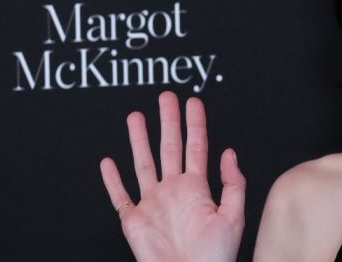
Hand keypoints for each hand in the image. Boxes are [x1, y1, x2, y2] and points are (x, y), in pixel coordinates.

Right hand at [100, 91, 244, 261]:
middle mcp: (174, 191)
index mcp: (197, 188)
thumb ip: (233, 183)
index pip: (196, 147)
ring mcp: (153, 203)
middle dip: (167, 121)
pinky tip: (108, 162)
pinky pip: (120, 196)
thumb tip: (229, 152)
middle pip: (168, 147)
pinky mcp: (134, 220)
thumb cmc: (215, 256)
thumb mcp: (233, 217)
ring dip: (138, 140)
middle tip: (165, 97)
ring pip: (143, 164)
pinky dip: (112, 180)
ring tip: (135, 116)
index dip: (194, 123)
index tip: (192, 102)